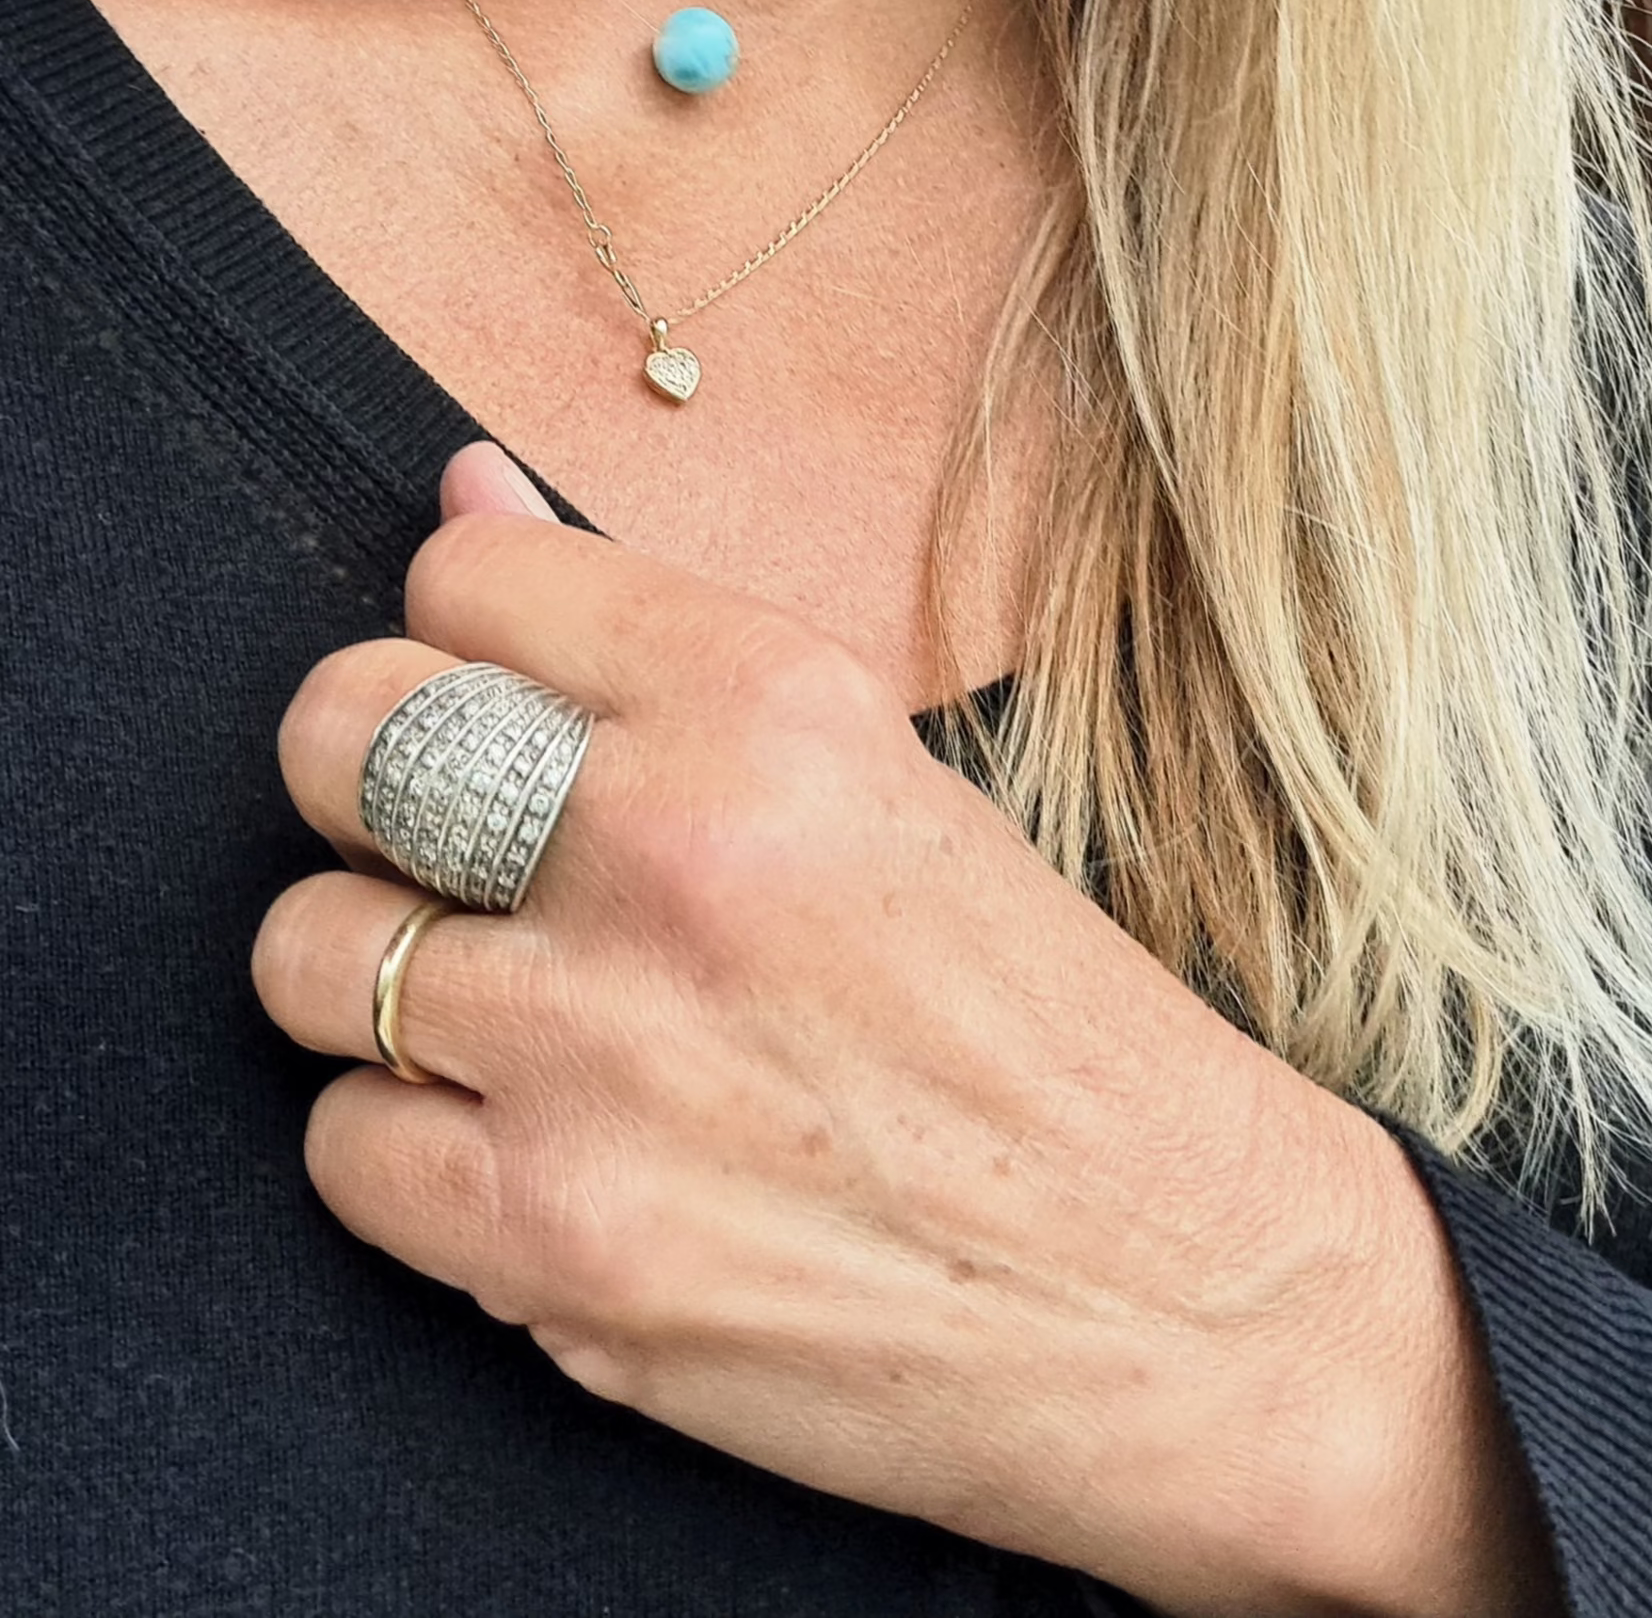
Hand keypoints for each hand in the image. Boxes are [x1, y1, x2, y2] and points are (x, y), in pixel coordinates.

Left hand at [253, 444, 1556, 1616]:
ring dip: (385, 985)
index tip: (498, 710)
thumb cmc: (1066, 1043)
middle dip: (366, 788)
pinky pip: (346, 1148)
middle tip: (455, 857)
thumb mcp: (897, 798)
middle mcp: (675, 852)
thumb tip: (469, 493)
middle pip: (341, 740)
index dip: (461, 645)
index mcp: (777, 709)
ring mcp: (600, 1055)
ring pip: (308, 954)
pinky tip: (534, 1156)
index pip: (466, 581)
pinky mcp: (559, 1247)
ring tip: (511, 1026)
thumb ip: (660, 657)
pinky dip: (413, 1152)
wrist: (1201, 1301)